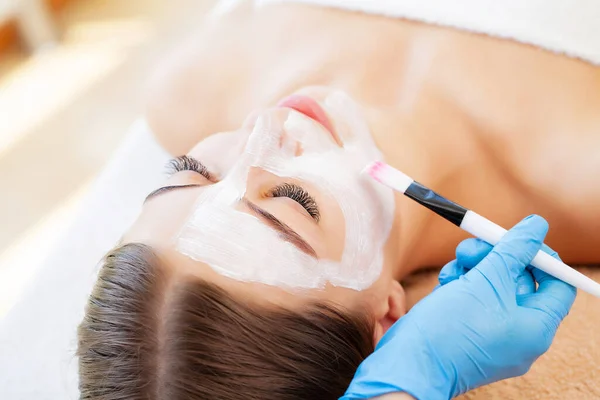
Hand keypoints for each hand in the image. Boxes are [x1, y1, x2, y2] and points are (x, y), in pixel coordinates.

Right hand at [342, 215, 576, 399]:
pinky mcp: (468, 331)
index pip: (557, 285)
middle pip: (520, 281)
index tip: (518, 239)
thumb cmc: (451, 328)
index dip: (541, 257)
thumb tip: (537, 226)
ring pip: (491, 287)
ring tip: (454, 267)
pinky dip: (460, 285)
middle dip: (495, 257)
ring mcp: (492, 334)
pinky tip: (445, 282)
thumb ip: (514, 250)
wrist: (409, 363)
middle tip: (474, 246)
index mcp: (535, 328)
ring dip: (473, 268)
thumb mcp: (486, 280)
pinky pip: (473, 300)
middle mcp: (518, 334)